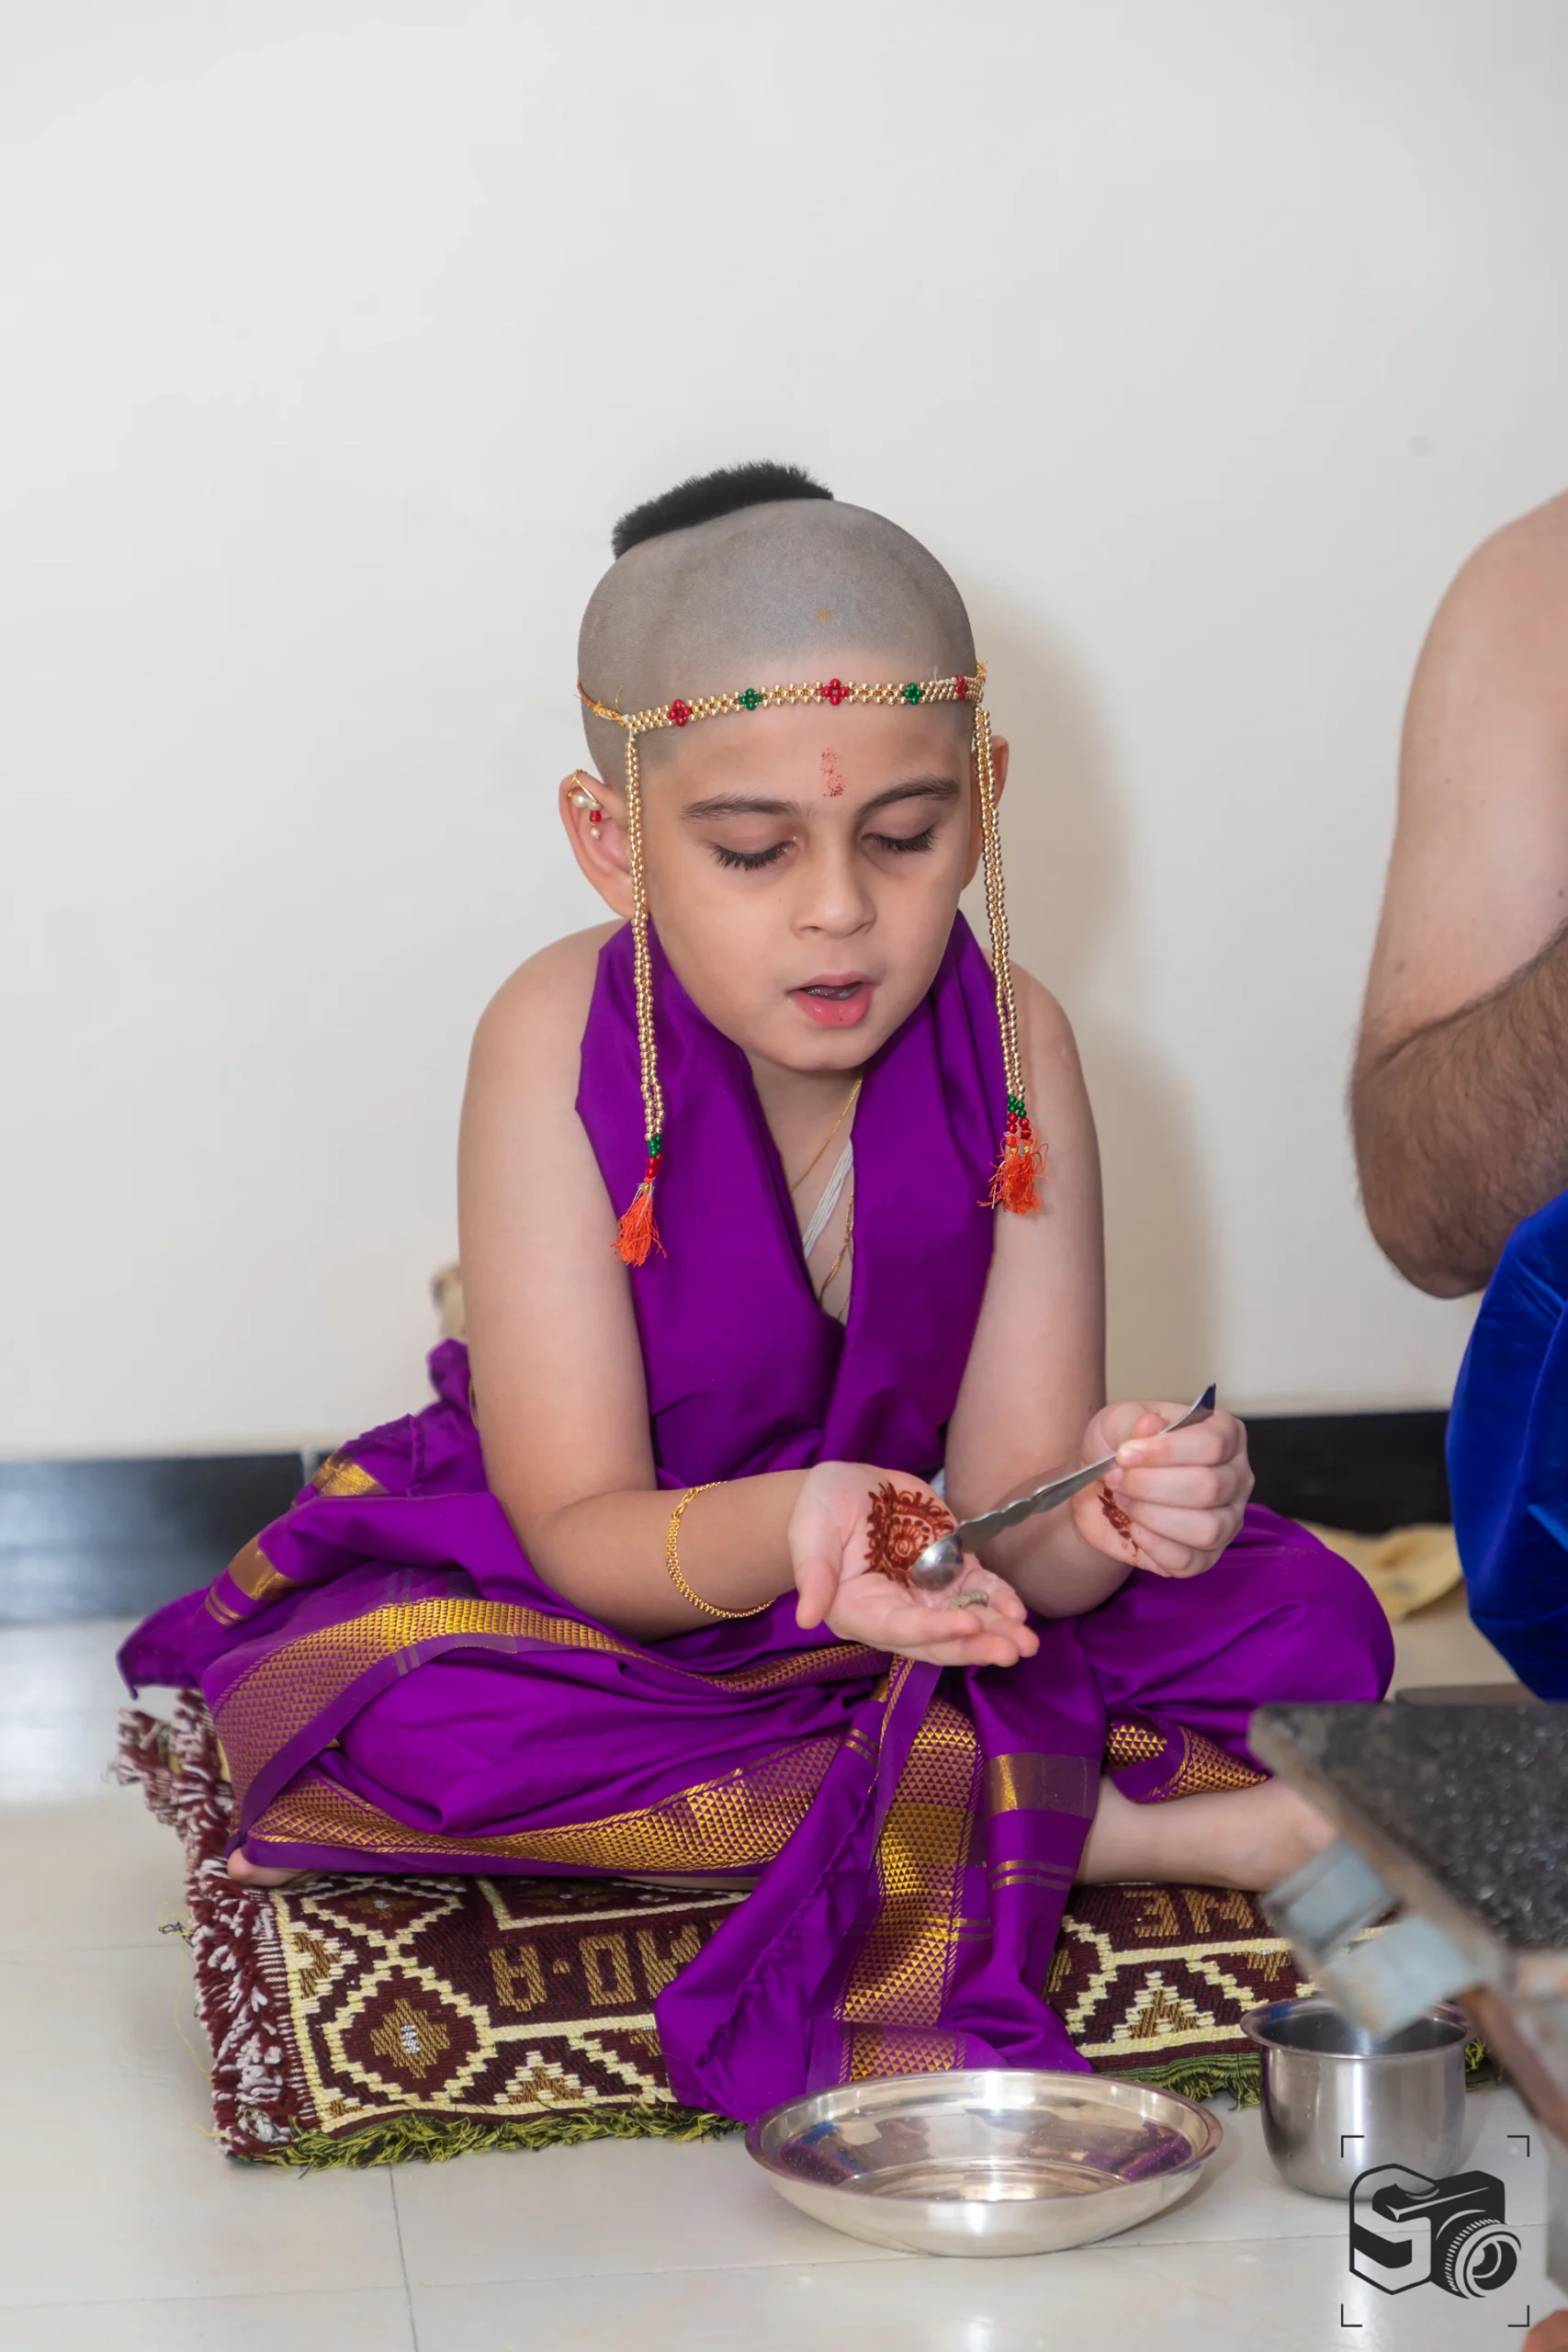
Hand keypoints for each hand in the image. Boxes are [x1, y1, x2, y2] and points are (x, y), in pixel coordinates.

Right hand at [790, 1461, 1038, 1668]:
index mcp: (859, 1609)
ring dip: (996, 1633)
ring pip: (964, 1622)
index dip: (932, 1631)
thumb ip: (814, 1573)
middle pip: (937, 1639)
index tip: (965, 1626)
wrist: (847, 1489)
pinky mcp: (948, 1571)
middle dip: (974, 1645)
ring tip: (1027, 1643)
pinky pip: (977, 1592)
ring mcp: (926, 1595)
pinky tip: (1019, 1610)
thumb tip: (807, 1619)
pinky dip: (999, 1600)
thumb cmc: (819, 1510)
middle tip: (1011, 1650)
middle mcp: (896, 1612)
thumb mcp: (811, 1532)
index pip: (898, 1628)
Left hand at [1069, 1401, 1252, 1578]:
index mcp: (1225, 1435)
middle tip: (1117, 1479)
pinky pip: (1189, 1561)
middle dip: (1150, 1485)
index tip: (1124, 1454)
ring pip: (1206, 1528)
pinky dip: (1154, 1546)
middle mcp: (1235, 1478)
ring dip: (1152, 1515)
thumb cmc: (1120, 1450)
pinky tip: (1135, 1529)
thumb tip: (1151, 1424)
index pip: (1213, 1443)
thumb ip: (1133, 1421)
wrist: (1101, 1490)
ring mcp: (1226, 1521)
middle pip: (1209, 1487)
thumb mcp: (1117, 1422)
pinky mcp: (1206, 1557)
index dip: (1165, 1451)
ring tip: (1126, 1502)